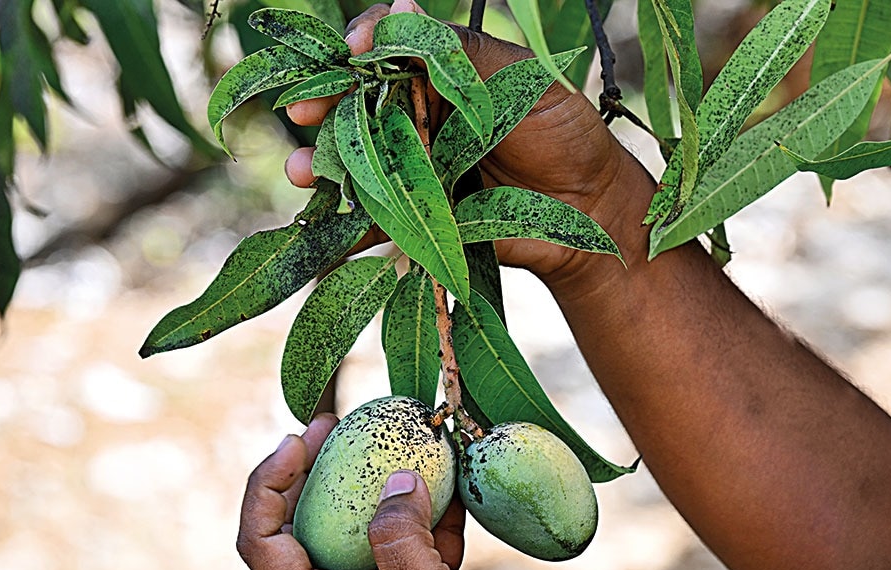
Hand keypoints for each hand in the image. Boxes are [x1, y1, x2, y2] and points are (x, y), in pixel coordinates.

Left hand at [237, 415, 538, 569]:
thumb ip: (405, 546)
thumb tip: (395, 480)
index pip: (264, 545)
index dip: (267, 488)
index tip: (296, 442)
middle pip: (303, 523)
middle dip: (314, 469)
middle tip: (333, 423)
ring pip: (357, 523)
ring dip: (372, 479)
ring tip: (392, 435)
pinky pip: (408, 534)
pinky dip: (425, 504)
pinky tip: (448, 475)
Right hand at [283, 0, 655, 284]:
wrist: (588, 210)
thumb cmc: (561, 133)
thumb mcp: (521, 81)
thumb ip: (461, 52)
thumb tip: (401, 9)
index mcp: (440, 75)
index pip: (389, 48)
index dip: (364, 43)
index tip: (351, 49)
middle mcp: (418, 116)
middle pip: (358, 105)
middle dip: (325, 106)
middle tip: (302, 109)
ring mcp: (413, 168)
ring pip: (356, 161)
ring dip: (322, 164)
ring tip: (302, 170)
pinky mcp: (417, 216)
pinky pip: (375, 219)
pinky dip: (346, 226)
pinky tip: (322, 227)